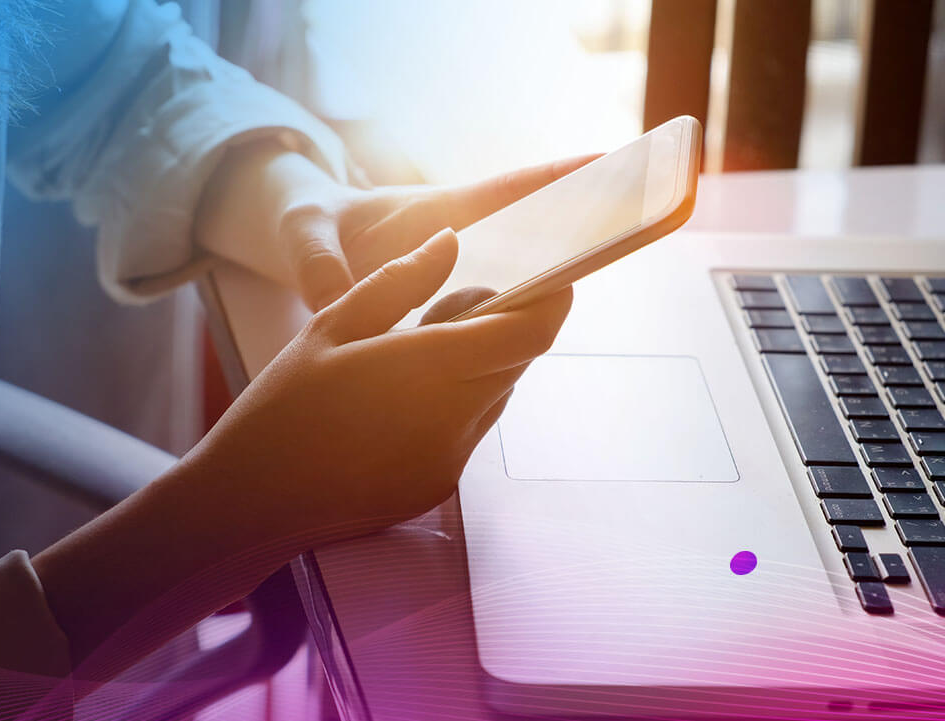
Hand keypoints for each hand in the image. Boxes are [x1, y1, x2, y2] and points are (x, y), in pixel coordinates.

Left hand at [195, 147, 596, 310]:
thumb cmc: (309, 224)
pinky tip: (522, 347)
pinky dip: (514, 324)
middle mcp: (465, 237)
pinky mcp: (454, 300)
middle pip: (540, 231)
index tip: (619, 163)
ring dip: (554, 286)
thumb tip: (334, 300)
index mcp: (440, 211)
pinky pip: (494, 312)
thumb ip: (317, 264)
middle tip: (645, 220)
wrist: (306, 242)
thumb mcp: (302, 236)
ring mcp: (464, 270)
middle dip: (589, 226)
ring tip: (589, 300)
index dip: (564, 177)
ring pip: (523, 277)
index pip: (512, 189)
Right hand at [199, 228, 572, 540]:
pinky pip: (471, 432)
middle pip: (516, 361)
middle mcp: (452, 421)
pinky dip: (460, 404)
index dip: (553, 301)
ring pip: (496, 396)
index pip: (528, 333)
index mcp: (425, 371)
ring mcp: (448, 461)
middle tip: (459, 304)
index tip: (555, 276)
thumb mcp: (329, 327)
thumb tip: (450, 243)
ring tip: (423, 349)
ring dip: (484, 365)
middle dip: (508, 326)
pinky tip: (405, 400)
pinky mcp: (438, 487)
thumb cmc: (280, 408)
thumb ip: (400, 282)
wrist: (250, 504)